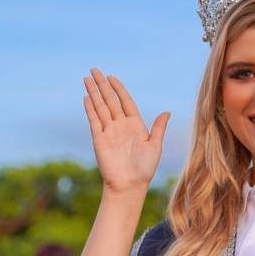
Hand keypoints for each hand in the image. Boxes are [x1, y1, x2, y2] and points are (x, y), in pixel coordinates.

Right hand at [83, 68, 169, 194]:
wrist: (130, 185)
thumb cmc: (145, 169)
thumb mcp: (155, 146)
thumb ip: (158, 128)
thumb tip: (167, 112)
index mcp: (135, 125)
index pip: (125, 101)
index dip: (119, 88)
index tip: (112, 77)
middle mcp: (121, 125)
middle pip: (110, 100)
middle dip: (102, 84)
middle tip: (95, 70)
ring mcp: (109, 131)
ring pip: (100, 107)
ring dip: (94, 92)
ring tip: (87, 78)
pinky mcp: (99, 139)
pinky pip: (94, 120)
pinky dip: (90, 109)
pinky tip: (87, 97)